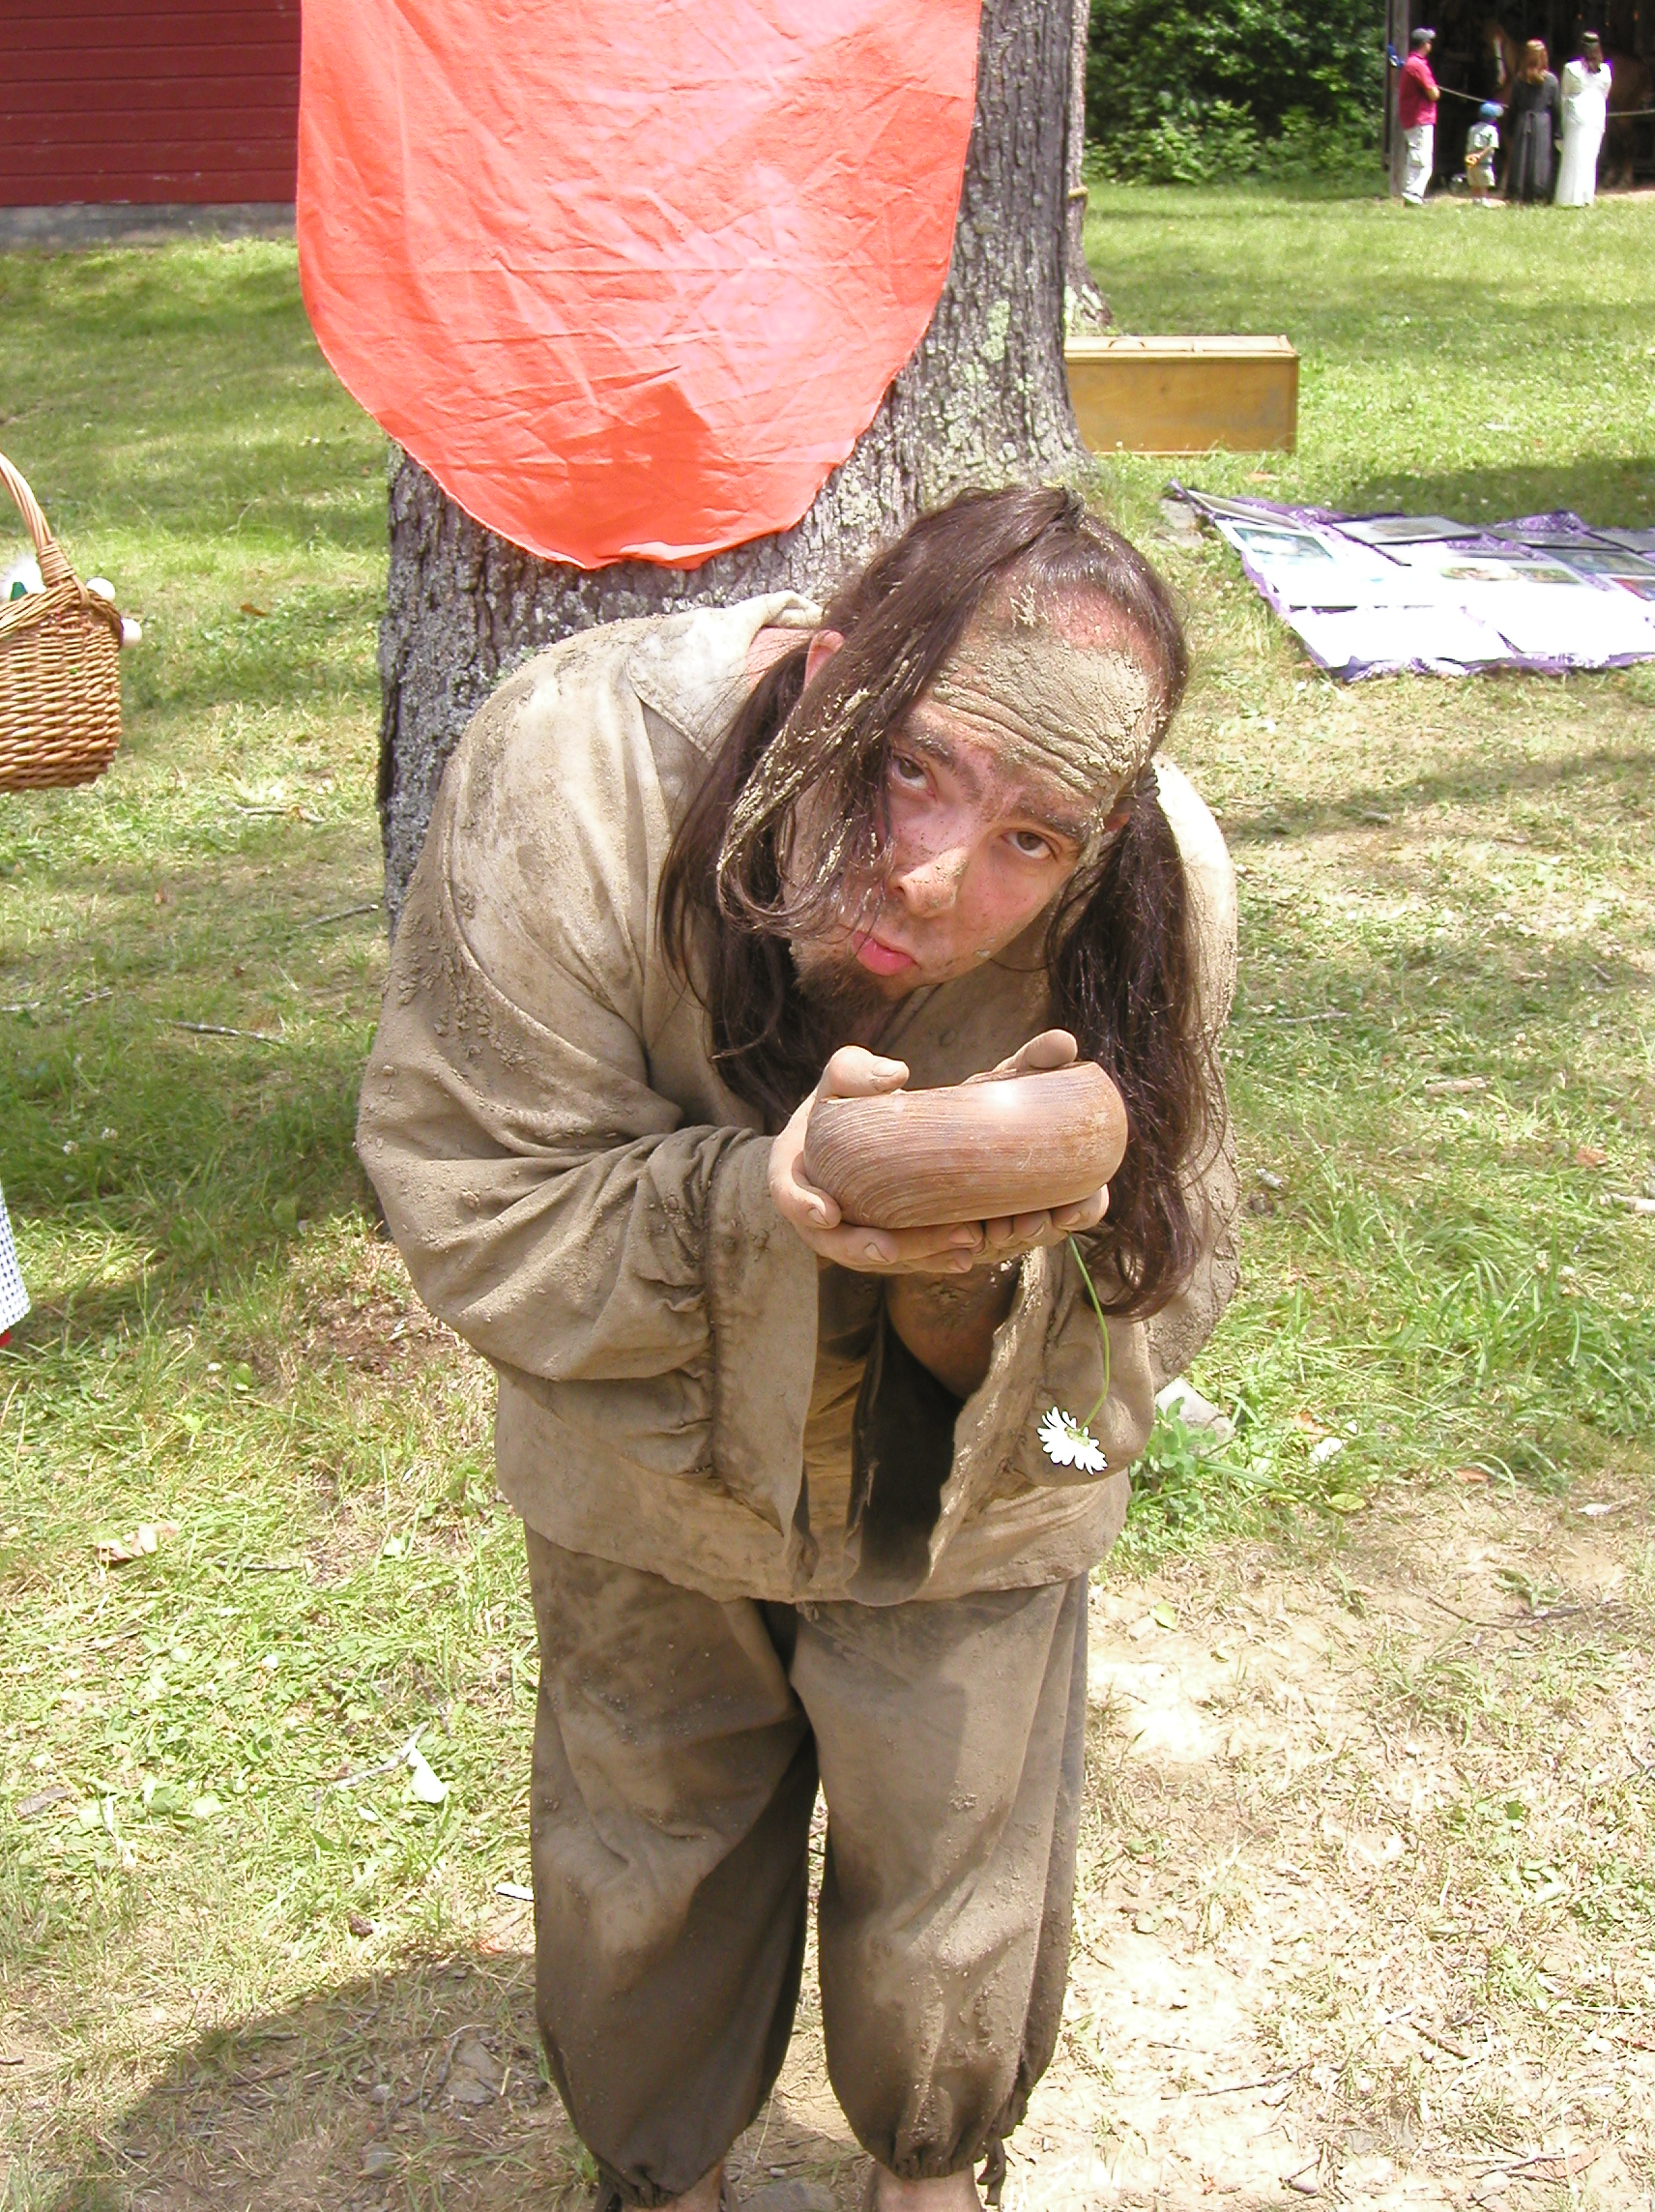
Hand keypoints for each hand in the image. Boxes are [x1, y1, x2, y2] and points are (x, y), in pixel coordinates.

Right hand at [769, 1046, 987, 1274]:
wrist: (853, 1132)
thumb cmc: (839, 1102)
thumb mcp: (837, 1079)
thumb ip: (854, 1071)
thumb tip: (896, 1075)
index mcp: (793, 1174)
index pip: (788, 1195)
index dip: (804, 1206)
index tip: (829, 1213)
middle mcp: (816, 1216)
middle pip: (835, 1242)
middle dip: (865, 1248)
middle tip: (893, 1249)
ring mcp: (848, 1234)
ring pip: (875, 1257)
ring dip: (915, 1257)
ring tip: (956, 1246)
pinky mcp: (880, 1242)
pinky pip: (903, 1259)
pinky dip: (933, 1260)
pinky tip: (965, 1257)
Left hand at [966, 1028, 1109, 1255]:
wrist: (934, 1115)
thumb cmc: (989, 1098)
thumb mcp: (1012, 1077)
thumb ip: (1038, 1059)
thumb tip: (1065, 1043)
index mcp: (1059, 1176)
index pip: (1086, 1204)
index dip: (1084, 1211)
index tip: (1072, 1210)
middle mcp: (1034, 1204)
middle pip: (1049, 1231)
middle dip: (1042, 1232)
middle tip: (1026, 1223)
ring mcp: (999, 1219)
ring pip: (1008, 1245)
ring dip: (1005, 1241)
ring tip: (994, 1228)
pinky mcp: (963, 1226)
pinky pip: (968, 1247)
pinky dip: (967, 1243)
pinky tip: (965, 1235)